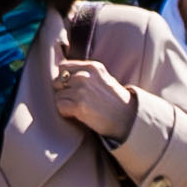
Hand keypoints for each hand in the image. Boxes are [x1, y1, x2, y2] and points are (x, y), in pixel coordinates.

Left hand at [24, 21, 135, 137]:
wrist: (129, 119)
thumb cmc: (116, 102)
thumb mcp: (103, 79)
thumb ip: (86, 74)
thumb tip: (62, 74)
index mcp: (92, 67)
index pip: (63, 67)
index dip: (64, 79)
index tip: (72, 88)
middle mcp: (85, 76)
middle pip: (57, 81)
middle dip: (63, 91)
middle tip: (75, 100)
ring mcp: (81, 90)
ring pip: (58, 95)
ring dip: (65, 103)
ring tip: (79, 108)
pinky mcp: (79, 105)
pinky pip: (60, 106)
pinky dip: (65, 113)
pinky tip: (77, 115)